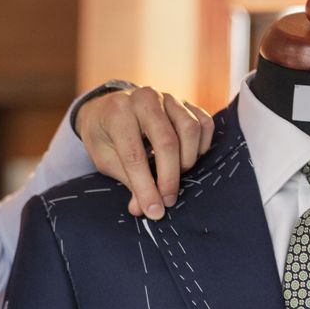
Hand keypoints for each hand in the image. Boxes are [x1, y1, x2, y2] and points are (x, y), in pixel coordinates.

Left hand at [78, 87, 214, 220]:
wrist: (107, 107)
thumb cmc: (104, 135)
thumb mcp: (104, 158)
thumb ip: (126, 180)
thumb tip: (143, 208)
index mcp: (117, 112)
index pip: (134, 155)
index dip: (145, 187)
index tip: (153, 210)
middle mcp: (144, 99)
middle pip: (167, 142)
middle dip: (169, 178)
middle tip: (168, 200)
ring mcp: (168, 98)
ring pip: (190, 130)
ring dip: (187, 160)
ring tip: (175, 176)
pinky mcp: (186, 102)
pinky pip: (205, 122)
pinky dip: (202, 145)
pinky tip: (189, 158)